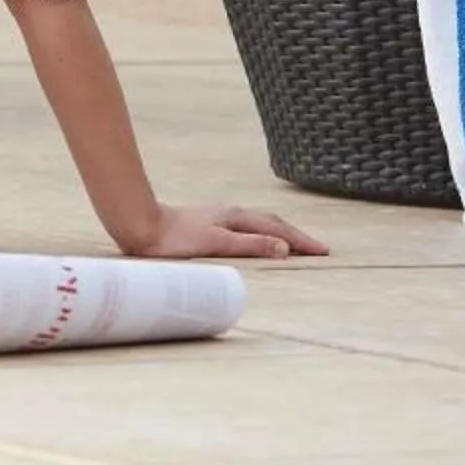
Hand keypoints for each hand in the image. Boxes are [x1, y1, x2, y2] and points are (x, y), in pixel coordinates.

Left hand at [121, 201, 327, 260]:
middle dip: (297, 235)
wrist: (139, 226)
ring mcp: (219, 216)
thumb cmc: (175, 238)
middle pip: (272, 222)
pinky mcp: (208, 223)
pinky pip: (246, 226)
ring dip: (280, 232)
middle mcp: (231, 213)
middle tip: (319, 249)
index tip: (324, 251)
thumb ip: (250, 245)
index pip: (278, 229)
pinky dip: (262, 232)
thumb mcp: (216, 243)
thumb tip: (285, 248)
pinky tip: (256, 239)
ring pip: (259, 222)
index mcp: (236, 217)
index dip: (302, 241)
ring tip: (296, 243)